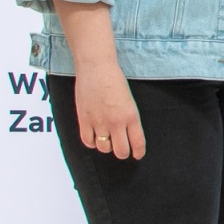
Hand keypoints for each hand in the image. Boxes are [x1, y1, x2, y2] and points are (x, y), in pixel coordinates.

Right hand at [53, 0, 143, 159]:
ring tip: (108, 140)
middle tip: (122, 149)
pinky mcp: (84, 120)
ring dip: (107, 147)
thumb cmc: (115, 81)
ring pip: (104, 148)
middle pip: (121, 151)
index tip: (137, 155)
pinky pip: (87, 141)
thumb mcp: (129, 101)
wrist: (97, 69)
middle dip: (123, 153)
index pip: (137, 143)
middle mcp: (116, 122)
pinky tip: (95, 138)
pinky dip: (92, 143)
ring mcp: (99, 122)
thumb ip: (128, 118)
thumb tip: (127, 134)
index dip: (138, 153)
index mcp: (132, 116)